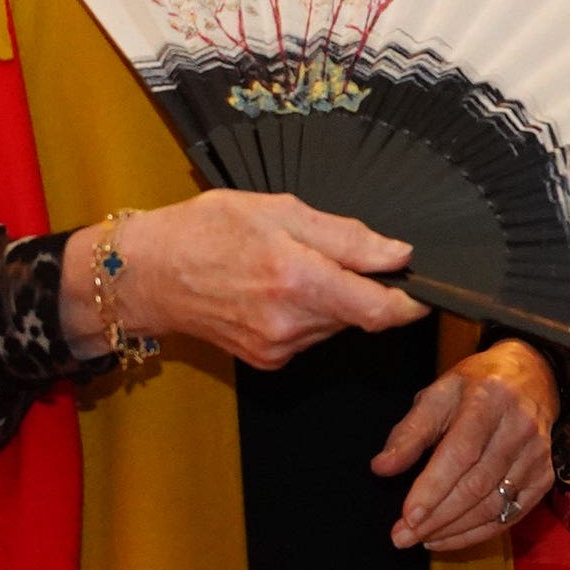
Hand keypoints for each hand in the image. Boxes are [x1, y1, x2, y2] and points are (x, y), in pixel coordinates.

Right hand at [62, 191, 427, 367]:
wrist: (148, 274)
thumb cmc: (206, 230)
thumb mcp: (277, 209)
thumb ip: (344, 236)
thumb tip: (397, 255)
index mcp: (297, 278)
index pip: (380, 310)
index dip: (410, 302)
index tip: (421, 288)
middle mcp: (291, 322)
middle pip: (359, 315)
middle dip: (361, 287)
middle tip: (329, 253)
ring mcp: (277, 347)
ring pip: (335, 325)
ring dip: (332, 299)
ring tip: (290, 266)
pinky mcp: (267, 361)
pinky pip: (309, 336)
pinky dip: (307, 313)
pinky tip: (273, 290)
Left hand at [374, 340, 559, 551]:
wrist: (533, 377)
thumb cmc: (476, 386)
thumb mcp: (439, 394)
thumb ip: (410, 431)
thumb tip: (381, 468)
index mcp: (488, 400)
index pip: (460, 453)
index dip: (433, 488)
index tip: (406, 516)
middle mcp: (518, 428)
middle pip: (476, 484)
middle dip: (437, 517)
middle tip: (403, 537)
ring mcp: (536, 455)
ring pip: (493, 505)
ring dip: (454, 529)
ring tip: (421, 539)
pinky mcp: (544, 476)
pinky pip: (511, 515)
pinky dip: (478, 533)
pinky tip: (450, 538)